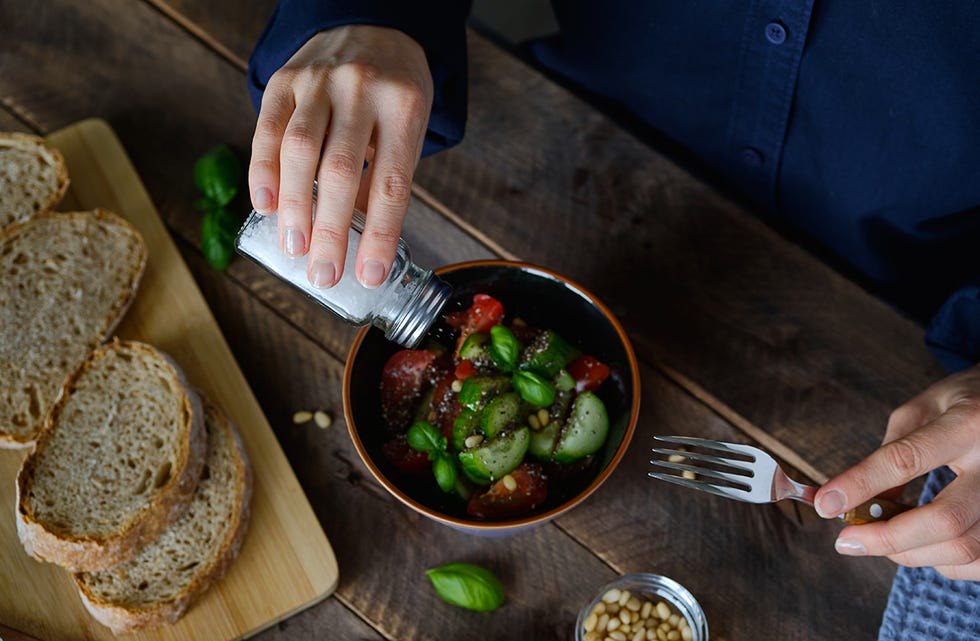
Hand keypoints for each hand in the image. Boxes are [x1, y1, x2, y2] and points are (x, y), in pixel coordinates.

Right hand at [249, 25, 432, 287]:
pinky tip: (266, 205)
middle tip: (323, 274)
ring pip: (299, 150)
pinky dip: (263, 171)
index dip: (379, 234)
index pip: (390, 182)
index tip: (369, 275)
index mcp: (403, 108)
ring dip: (294, 206)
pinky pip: (268, 129)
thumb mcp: (408, 128)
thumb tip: (359, 239)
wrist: (370, 23)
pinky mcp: (285, 79)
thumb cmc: (394, 91)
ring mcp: (319, 81)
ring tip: (293, 247)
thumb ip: (383, 176)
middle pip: (340, 170)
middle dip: (329, 230)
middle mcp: (361, 90)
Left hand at [814, 364, 979, 579]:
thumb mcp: (923, 408)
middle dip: (887, 538)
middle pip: (945, 520)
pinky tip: (919, 546)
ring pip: (964, 548)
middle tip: (847, 541)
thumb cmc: (966, 400)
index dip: (860, 485)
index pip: (906, 460)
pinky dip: (943, 562)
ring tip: (879, 540)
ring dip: (911, 554)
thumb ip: (892, 450)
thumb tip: (856, 500)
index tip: (826, 505)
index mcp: (966, 424)